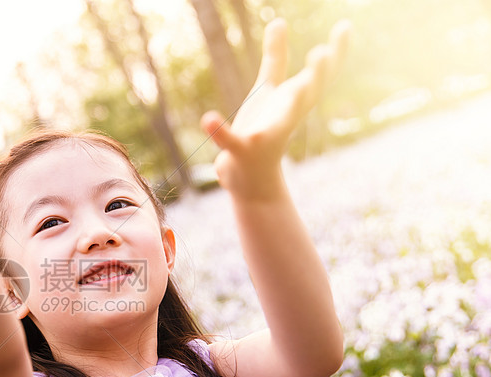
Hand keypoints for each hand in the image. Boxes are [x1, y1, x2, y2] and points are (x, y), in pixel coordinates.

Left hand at [200, 19, 349, 197]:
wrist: (250, 179)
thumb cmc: (262, 129)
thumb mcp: (268, 90)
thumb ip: (274, 57)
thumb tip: (279, 20)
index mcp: (293, 103)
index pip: (319, 76)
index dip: (335, 53)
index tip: (345, 27)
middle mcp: (285, 119)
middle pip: (307, 96)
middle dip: (316, 77)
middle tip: (322, 54)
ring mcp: (265, 136)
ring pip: (281, 121)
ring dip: (289, 105)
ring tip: (295, 86)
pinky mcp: (242, 151)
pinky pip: (231, 141)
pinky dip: (219, 132)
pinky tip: (207, 119)